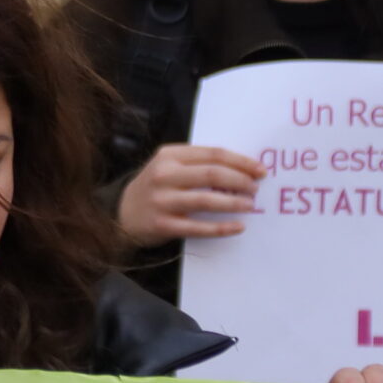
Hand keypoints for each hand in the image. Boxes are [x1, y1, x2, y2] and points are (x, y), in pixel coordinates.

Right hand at [116, 144, 264, 247]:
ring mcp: (162, 200)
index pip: (213, 154)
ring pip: (206, 200)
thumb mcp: (169, 166)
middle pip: (212, 174)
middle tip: (255, 189)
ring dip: (234, 202)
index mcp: (169, 155)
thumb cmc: (156, 187)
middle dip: (241, 181)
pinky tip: (238, 227)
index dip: (241, 162)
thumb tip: (243, 169)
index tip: (260, 170)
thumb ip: (198, 163)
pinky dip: (222, 228)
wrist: (121, 214)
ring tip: (250, 205)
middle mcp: (163, 175)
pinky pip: (198, 227)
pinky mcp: (162, 225)